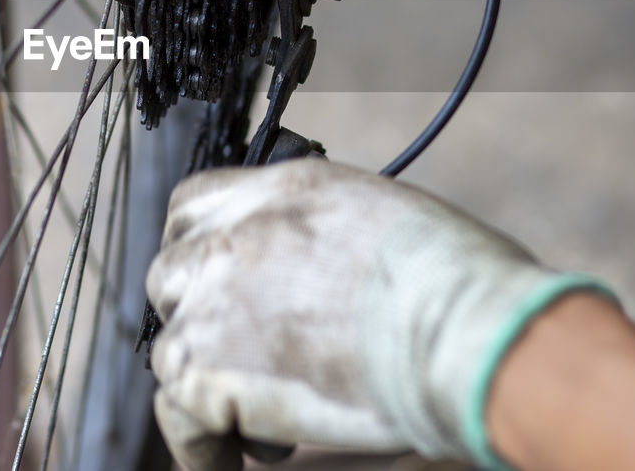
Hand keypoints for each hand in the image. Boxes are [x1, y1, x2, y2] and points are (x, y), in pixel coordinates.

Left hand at [145, 159, 613, 470]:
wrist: (462, 330)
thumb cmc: (462, 287)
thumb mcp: (387, 226)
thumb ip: (332, 242)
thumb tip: (326, 284)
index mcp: (287, 190)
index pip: (197, 204)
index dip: (202, 249)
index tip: (217, 283)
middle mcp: (239, 233)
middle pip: (172, 274)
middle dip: (197, 317)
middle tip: (239, 356)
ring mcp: (215, 296)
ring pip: (172, 347)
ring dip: (205, 385)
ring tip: (259, 424)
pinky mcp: (207, 364)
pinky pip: (177, 414)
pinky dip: (202, 446)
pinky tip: (231, 462)